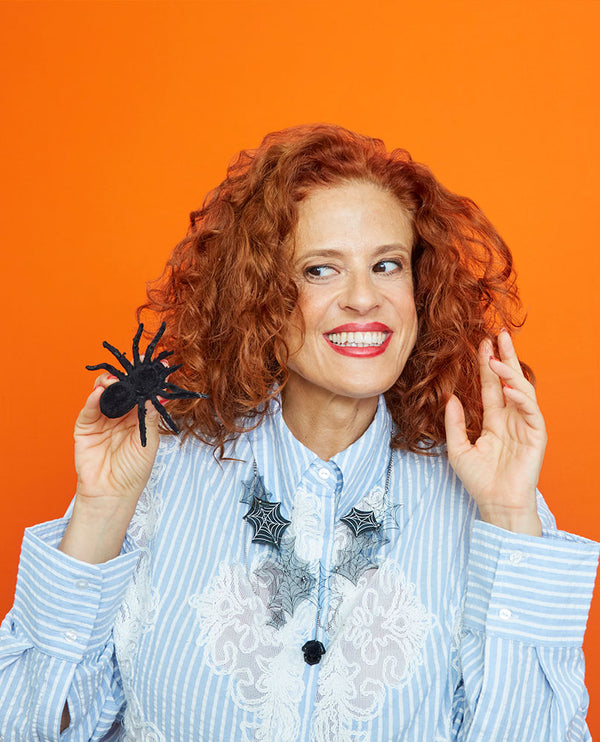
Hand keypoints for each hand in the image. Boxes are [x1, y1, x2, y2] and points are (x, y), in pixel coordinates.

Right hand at [59, 372, 160, 562]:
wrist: (113, 493)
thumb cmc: (134, 471)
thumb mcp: (148, 441)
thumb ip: (151, 416)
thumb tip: (160, 394)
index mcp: (138, 416)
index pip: (142, 392)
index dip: (148, 379)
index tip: (157, 365)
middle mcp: (120, 414)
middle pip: (122, 388)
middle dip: (127, 375)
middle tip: (134, 364)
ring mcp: (102, 418)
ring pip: (104, 393)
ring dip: (108, 383)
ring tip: (114, 380)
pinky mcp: (85, 426)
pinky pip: (89, 408)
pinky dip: (93, 398)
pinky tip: (99, 392)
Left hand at [444, 329, 546, 535]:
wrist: (496, 504)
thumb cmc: (479, 481)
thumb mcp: (457, 449)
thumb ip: (454, 423)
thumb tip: (451, 398)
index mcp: (493, 420)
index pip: (490, 386)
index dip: (486, 365)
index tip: (481, 344)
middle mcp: (510, 419)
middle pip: (508, 380)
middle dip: (505, 357)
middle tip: (499, 334)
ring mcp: (524, 425)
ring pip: (521, 391)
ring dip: (510, 373)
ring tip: (497, 359)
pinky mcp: (536, 435)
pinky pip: (531, 411)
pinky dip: (521, 397)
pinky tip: (508, 388)